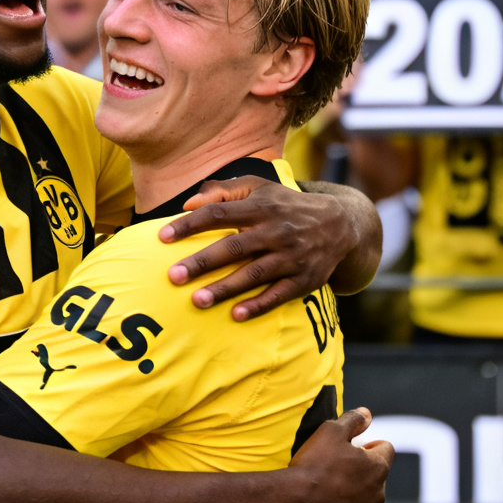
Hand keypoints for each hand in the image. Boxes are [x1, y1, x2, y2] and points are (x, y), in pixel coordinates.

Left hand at [158, 175, 357, 320]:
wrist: (340, 224)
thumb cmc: (285, 206)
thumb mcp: (259, 188)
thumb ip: (222, 191)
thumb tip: (187, 204)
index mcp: (261, 207)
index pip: (219, 213)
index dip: (190, 225)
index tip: (162, 236)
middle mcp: (276, 231)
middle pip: (233, 247)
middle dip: (202, 262)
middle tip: (173, 276)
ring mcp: (292, 257)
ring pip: (254, 274)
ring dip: (225, 288)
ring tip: (197, 301)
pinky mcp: (305, 279)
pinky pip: (279, 294)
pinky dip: (258, 305)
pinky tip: (236, 315)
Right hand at [287, 408, 393, 502]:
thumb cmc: (313, 466)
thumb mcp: (330, 432)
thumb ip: (352, 420)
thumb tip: (367, 414)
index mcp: (377, 467)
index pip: (386, 449)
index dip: (369, 445)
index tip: (352, 447)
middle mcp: (378, 494)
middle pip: (375, 476)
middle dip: (360, 471)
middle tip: (333, 467)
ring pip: (363, 500)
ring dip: (351, 493)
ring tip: (325, 489)